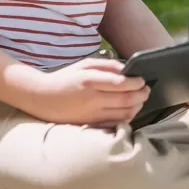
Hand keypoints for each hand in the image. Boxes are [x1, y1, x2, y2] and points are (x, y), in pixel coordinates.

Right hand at [34, 58, 149, 127]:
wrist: (42, 98)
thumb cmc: (64, 79)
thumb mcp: (83, 65)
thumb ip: (105, 65)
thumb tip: (126, 70)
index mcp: (89, 80)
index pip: (120, 83)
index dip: (136, 83)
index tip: (142, 80)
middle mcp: (92, 98)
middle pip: (126, 100)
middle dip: (142, 95)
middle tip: (146, 90)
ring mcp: (92, 114)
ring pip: (124, 114)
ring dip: (137, 107)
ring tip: (140, 100)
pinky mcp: (91, 124)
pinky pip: (116, 123)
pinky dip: (127, 118)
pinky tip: (129, 111)